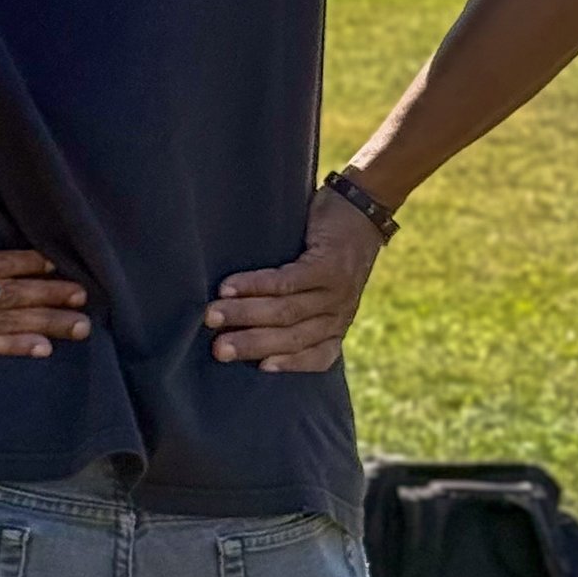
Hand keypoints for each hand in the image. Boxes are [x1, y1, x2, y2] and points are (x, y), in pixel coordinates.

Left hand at [0, 179, 90, 357]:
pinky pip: (0, 267)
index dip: (12, 346)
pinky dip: (26, 266)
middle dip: (45, 327)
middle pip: (2, 324)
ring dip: (47, 298)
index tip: (43, 350)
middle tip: (81, 330)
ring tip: (78, 299)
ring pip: (8, 298)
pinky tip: (49, 266)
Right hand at [206, 187, 384, 373]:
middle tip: (217, 350)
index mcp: (338, 324)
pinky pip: (287, 282)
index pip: (318, 356)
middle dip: (251, 344)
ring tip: (212, 316)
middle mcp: (340, 313)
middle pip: (292, 336)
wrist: (365, 207)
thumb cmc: (332, 249)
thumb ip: (301, 307)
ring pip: (286, 311)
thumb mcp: (327, 287)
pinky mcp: (327, 265)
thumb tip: (248, 325)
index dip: (290, 365)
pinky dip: (255, 286)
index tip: (259, 370)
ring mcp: (336, 290)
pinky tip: (230, 288)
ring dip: (245, 315)